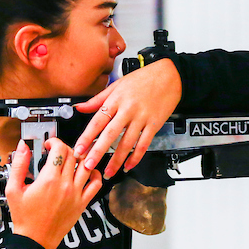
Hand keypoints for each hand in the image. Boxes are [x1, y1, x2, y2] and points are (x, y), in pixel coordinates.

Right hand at [5, 138, 103, 248]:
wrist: (35, 239)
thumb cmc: (25, 218)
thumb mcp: (13, 189)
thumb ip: (19, 165)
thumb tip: (23, 147)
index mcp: (48, 180)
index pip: (59, 149)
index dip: (54, 142)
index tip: (49, 145)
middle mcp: (65, 185)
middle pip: (73, 154)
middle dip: (64, 148)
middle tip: (57, 152)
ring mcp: (76, 194)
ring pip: (86, 165)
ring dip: (79, 158)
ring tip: (71, 159)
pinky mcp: (82, 203)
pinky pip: (95, 184)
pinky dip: (94, 174)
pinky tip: (86, 172)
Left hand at [72, 60, 181, 178]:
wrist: (170, 75)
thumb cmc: (143, 78)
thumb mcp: (117, 84)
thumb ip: (98, 99)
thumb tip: (79, 107)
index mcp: (116, 100)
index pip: (97, 121)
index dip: (87, 137)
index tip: (78, 149)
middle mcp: (128, 110)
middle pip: (110, 134)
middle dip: (98, 152)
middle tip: (88, 165)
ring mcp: (142, 118)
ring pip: (127, 143)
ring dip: (117, 160)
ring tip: (108, 172)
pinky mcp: (155, 124)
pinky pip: (144, 144)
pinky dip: (136, 157)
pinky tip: (128, 165)